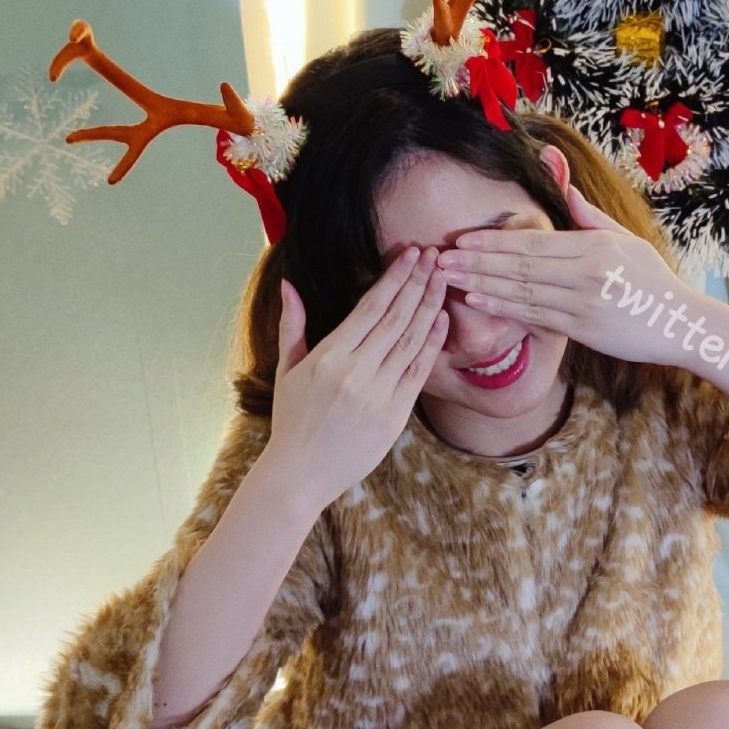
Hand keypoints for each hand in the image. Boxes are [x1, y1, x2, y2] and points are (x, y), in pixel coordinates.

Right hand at [262, 247, 448, 509]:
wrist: (301, 474)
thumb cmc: (291, 420)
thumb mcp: (285, 370)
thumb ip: (292, 325)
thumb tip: (288, 284)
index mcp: (328, 357)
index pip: (370, 307)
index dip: (394, 278)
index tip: (410, 254)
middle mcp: (356, 373)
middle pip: (396, 318)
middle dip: (418, 283)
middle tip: (434, 256)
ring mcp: (378, 396)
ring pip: (411, 342)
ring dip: (430, 307)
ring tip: (443, 279)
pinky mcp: (394, 416)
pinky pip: (418, 373)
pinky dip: (432, 344)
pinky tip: (442, 320)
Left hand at [437, 183, 705, 368]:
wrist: (681, 323)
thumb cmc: (652, 281)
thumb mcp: (626, 240)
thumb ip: (589, 216)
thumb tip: (564, 186)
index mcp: (594, 245)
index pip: (533, 243)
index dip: (493, 242)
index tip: (461, 239)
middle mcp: (587, 272)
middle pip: (520, 265)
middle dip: (476, 262)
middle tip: (439, 259)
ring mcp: (584, 302)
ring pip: (522, 292)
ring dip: (481, 284)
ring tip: (448, 279)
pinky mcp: (584, 329)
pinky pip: (536, 317)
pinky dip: (504, 308)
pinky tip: (477, 301)